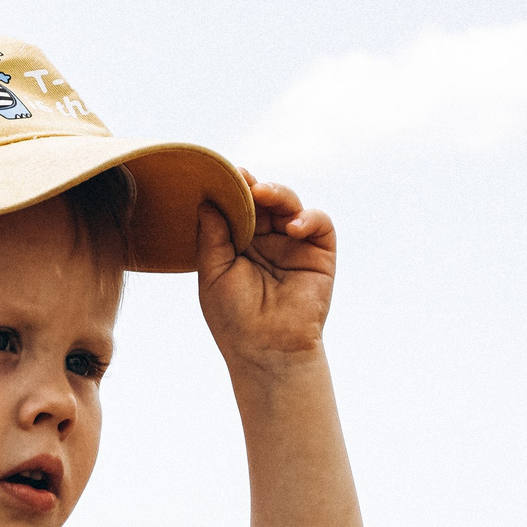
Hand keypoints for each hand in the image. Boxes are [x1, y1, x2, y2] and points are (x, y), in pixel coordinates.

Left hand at [197, 175, 335, 372]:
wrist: (267, 350)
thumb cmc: (234, 318)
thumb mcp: (213, 273)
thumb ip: (212, 236)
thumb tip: (206, 199)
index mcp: (238, 245)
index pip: (237, 208)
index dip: (231, 191)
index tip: (221, 176)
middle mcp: (267, 241)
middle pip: (263, 200)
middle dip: (253, 187)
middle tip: (242, 179)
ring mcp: (294, 245)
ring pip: (290, 204)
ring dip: (278, 194)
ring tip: (262, 194)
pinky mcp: (320, 254)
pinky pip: (319, 223)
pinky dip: (308, 217)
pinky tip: (291, 228)